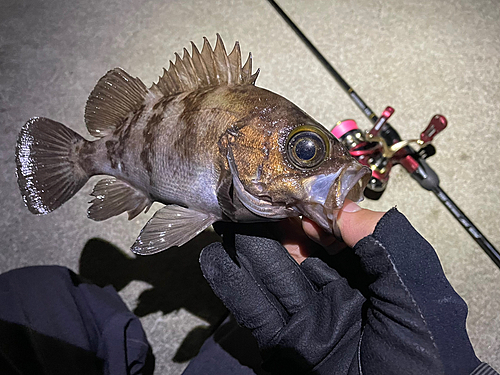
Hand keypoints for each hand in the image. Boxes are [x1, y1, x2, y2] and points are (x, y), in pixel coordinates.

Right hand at [200, 204, 480, 374]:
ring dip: (248, 249)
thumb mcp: (417, 295)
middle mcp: (337, 295)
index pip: (334, 237)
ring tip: (226, 220)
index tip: (288, 192)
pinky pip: (254, 310)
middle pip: (298, 253)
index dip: (311, 214)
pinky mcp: (284, 344)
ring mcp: (308, 319)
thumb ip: (388, 245)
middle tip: (248, 200)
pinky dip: (232, 284)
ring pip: (272, 276)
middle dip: (274, 227)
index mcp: (371, 279)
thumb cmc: (420, 359)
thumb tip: (343, 209)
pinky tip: (216, 260)